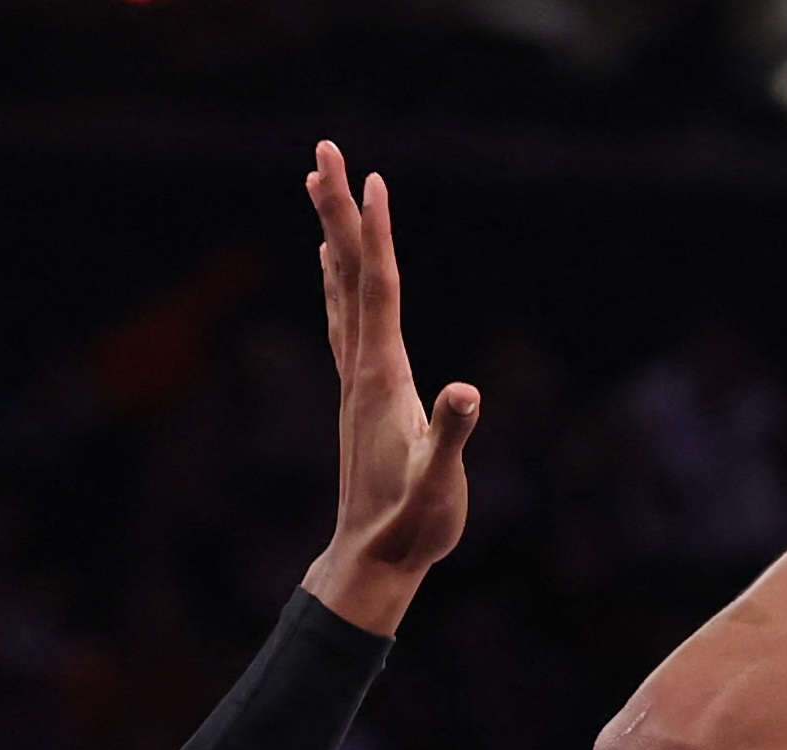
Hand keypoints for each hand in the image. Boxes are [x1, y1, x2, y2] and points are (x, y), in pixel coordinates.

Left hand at [300, 141, 479, 637]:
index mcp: (382, 377)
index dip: (374, 234)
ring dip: (331, 234)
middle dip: (337, 210)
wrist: (370, 562)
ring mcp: (355, 379)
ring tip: (319, 186)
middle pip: (347, 273)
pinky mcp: (361, 395)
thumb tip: (467, 392)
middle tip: (324, 150)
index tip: (370, 179)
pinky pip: (345, 318)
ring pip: (340, 290)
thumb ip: (452, 438)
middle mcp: (360, 368)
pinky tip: (331, 265)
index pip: (379, 289)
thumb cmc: (412, 528)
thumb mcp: (439, 486)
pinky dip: (339, 280)